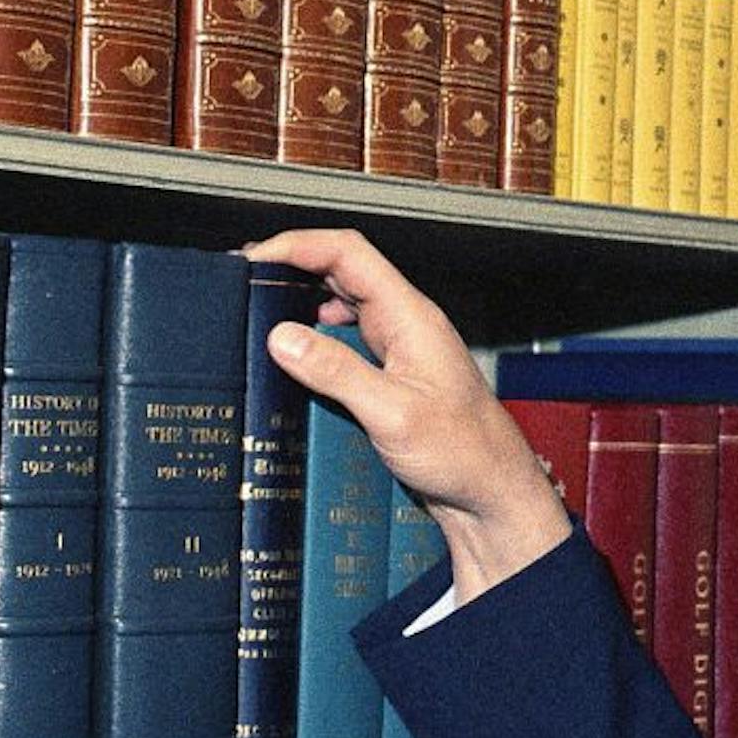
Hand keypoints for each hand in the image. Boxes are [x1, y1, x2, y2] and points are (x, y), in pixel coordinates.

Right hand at [244, 228, 570, 603]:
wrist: (492, 492)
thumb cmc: (464, 451)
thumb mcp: (392, 412)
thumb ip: (336, 371)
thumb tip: (282, 336)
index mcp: (411, 317)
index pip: (350, 253)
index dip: (299, 244)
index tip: (255, 258)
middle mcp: (405, 325)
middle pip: (343, 272)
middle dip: (293, 270)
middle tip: (244, 285)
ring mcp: (399, 349)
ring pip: (344, 307)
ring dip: (303, 305)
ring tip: (260, 317)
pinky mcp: (392, 377)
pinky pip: (348, 343)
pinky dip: (317, 341)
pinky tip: (296, 360)